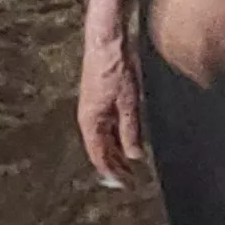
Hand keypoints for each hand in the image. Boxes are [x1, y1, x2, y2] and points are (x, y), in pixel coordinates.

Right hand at [76, 25, 143, 180]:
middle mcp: (88, 117)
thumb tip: (135, 155)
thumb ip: (131, 129)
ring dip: (116, 152)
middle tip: (132, 180)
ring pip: (104, 138)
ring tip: (132, 166)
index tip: (128, 185)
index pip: (100, 156)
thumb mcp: (129, 101)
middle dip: (115, 166)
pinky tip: (128, 140)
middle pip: (101, 149)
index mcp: (91, 121)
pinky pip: (107, 125)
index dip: (113, 172)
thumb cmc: (115, 67)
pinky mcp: (100, 98)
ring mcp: (93, 107)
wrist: (106, 38)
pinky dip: (117, 136)